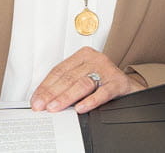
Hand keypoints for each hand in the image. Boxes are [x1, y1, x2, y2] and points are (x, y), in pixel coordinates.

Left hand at [30, 46, 144, 113]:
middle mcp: (95, 60)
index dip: (45, 86)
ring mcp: (107, 70)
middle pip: (68, 77)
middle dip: (52, 93)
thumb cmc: (103, 82)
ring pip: (82, 83)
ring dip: (66, 97)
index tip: (36, 100)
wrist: (128, 87)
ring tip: (55, 107)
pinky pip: (102, 92)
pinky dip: (90, 101)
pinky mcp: (118, 82)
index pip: (59, 70)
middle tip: (42, 106)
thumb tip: (44, 100)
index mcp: (83, 55)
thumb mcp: (84, 77)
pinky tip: (80, 108)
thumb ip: (66, 85)